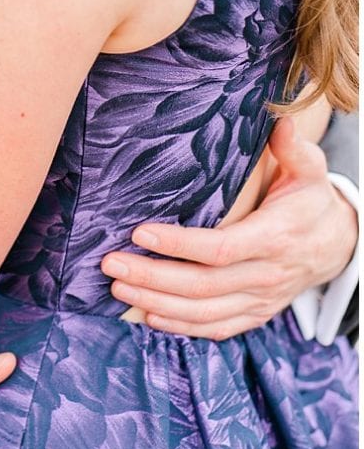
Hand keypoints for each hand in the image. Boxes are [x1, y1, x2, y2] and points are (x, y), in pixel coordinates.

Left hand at [103, 118, 355, 339]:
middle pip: (204, 285)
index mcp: (276, 238)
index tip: (138, 231)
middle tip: (110, 264)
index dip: (178, 244)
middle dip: (152, 277)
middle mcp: (268, 274)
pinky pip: (217, 328)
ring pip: (205, 312)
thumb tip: (281, 120)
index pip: (221, 248)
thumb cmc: (309, 201)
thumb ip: (293, 150)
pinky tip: (146, 315)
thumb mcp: (308, 172)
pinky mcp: (256, 314)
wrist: (339, 244)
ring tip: (117, 287)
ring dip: (157, 303)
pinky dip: (181, 326)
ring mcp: (262, 299)